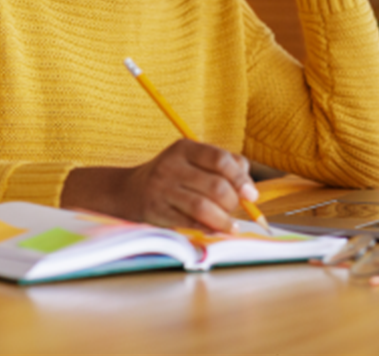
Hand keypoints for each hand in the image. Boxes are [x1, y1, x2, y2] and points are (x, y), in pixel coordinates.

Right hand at [61, 139, 258, 232]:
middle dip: (233, 202)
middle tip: (238, 210)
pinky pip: (188, 222)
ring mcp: (162, 189)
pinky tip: (214, 230)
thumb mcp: (192, 160)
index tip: (251, 194)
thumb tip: (248, 186)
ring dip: (223, 220)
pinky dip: (206, 228)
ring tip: (231, 226)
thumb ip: (222, 165)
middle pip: (215, 186)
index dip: (241, 178)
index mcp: (185, 148)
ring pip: (203, 207)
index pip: (220, 160)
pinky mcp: (156, 211)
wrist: (126, 191)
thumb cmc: (171, 175)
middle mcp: (172, 165)